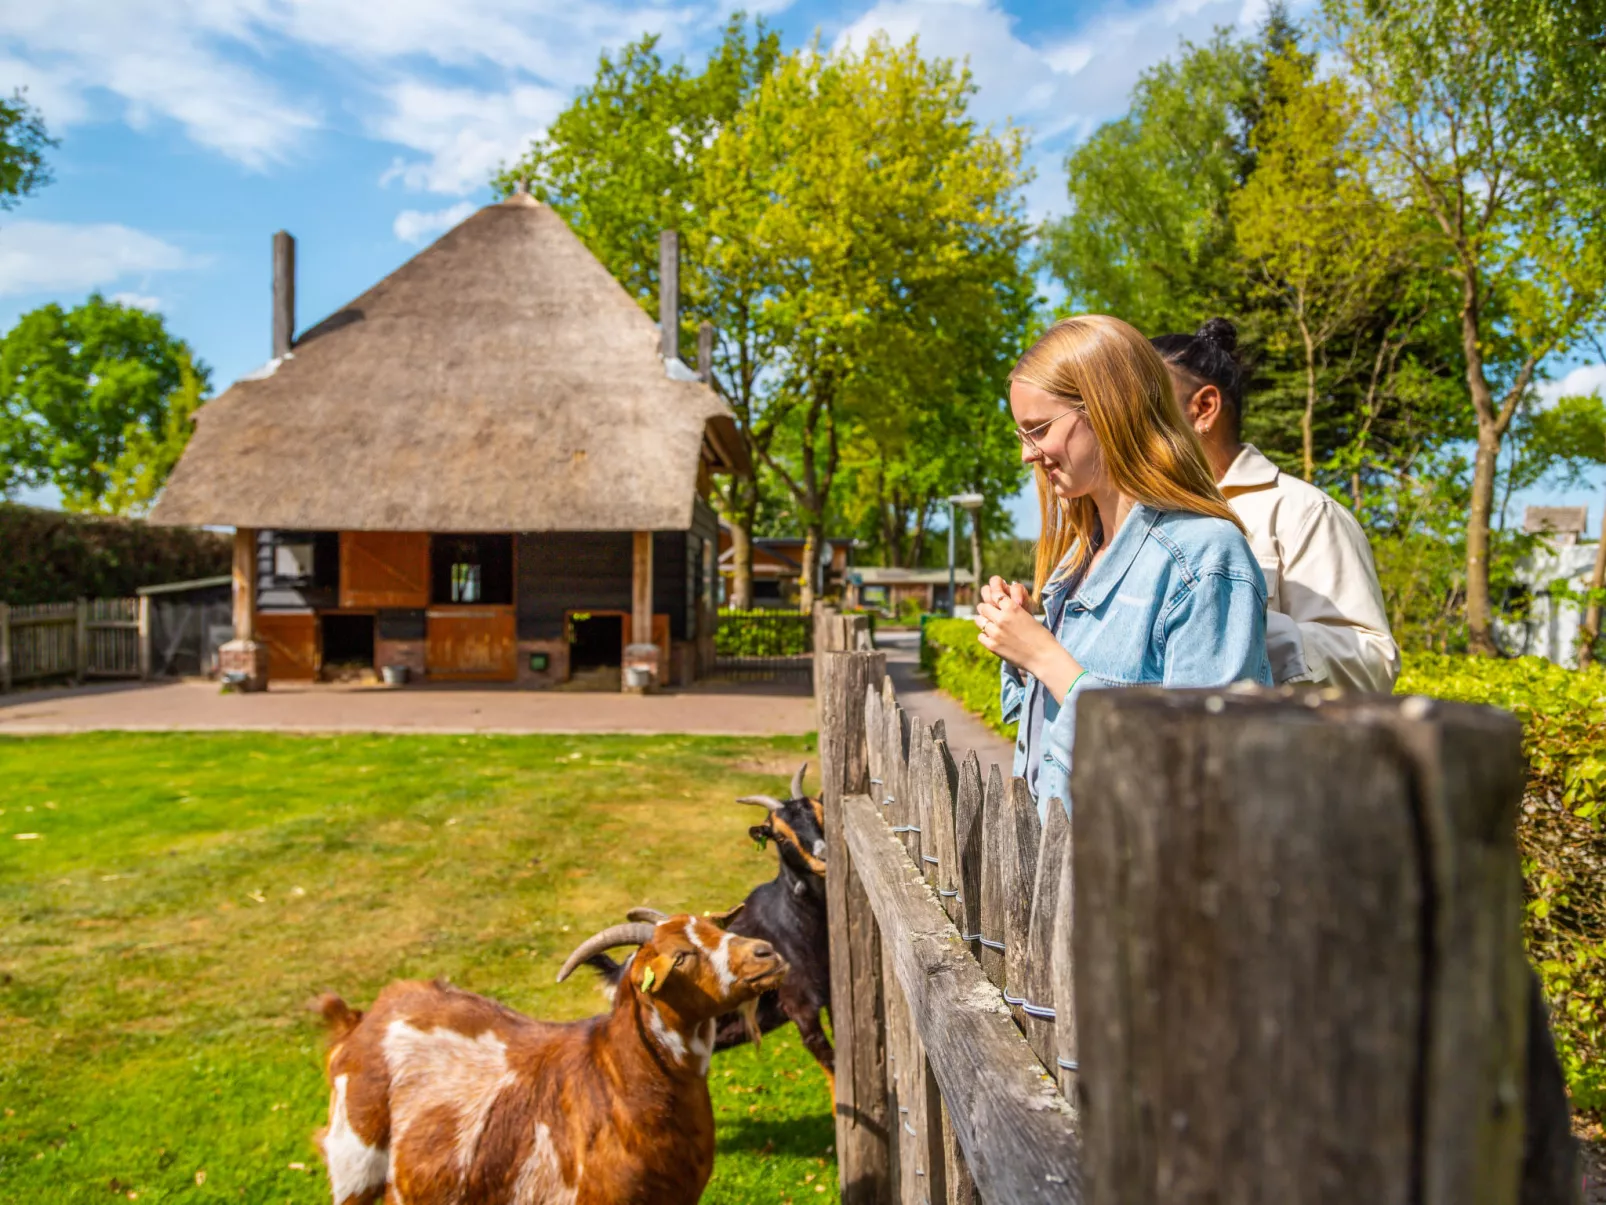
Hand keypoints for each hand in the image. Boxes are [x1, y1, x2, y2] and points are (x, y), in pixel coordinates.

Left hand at [976, 577, 1082, 701]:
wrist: (1044, 657)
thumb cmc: (1041, 637)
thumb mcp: (1028, 617)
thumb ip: (1013, 612)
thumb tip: (1002, 610)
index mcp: (1013, 607)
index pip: (995, 595)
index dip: (995, 598)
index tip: (995, 602)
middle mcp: (1001, 618)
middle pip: (983, 607)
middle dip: (986, 609)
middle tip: (990, 614)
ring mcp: (995, 632)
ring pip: (979, 621)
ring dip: (984, 622)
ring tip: (991, 626)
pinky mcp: (992, 646)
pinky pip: (981, 636)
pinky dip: (985, 636)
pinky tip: (993, 638)